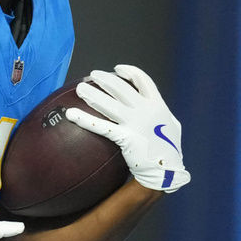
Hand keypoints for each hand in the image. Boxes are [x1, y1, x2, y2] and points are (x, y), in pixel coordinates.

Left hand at [66, 64, 189, 192]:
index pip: (143, 81)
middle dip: (105, 79)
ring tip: (79, 88)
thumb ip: (159, 112)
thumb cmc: (167, 149)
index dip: (129, 72)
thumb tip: (149, 103)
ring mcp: (137, 124)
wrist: (166, 172)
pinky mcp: (126, 138)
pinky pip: (102, 127)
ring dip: (92, 94)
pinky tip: (71, 114)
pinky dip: (84, 119)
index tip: (116, 69)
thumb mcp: (170, 125)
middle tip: (92, 75)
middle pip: (121, 88)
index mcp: (158, 105)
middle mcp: (147, 111)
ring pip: (108, 104)